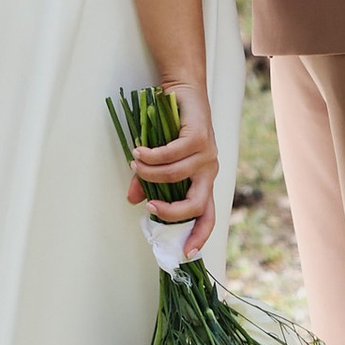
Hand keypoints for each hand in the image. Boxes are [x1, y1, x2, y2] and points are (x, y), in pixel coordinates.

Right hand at [128, 76, 218, 260]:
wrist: (183, 91)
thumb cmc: (171, 128)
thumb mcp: (158, 161)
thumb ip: (148, 182)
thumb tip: (134, 200)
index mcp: (204, 181)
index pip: (207, 216)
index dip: (199, 236)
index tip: (185, 254)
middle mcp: (210, 171)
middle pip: (197, 204)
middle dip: (172, 212)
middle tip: (150, 207)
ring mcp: (207, 154)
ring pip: (176, 176)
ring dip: (150, 174)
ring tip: (135, 164)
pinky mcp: (199, 137)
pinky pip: (171, 154)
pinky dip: (152, 156)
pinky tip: (139, 151)